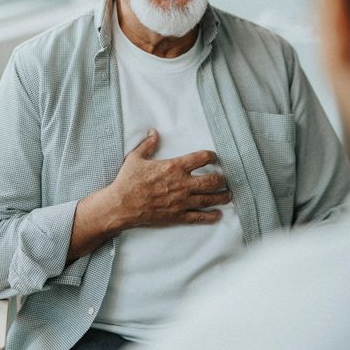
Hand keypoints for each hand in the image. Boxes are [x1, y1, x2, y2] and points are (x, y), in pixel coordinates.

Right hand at [106, 129, 231, 229]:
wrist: (121, 205)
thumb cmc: (128, 181)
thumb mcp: (136, 158)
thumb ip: (148, 145)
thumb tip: (153, 132)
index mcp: (174, 167)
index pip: (201, 158)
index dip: (211, 156)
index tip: (214, 157)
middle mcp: (182, 184)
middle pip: (211, 180)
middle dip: (221, 179)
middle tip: (224, 179)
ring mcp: (182, 201)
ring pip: (209, 199)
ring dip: (221, 197)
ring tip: (228, 195)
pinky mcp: (178, 215)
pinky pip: (199, 216)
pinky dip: (210, 216)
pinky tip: (218, 214)